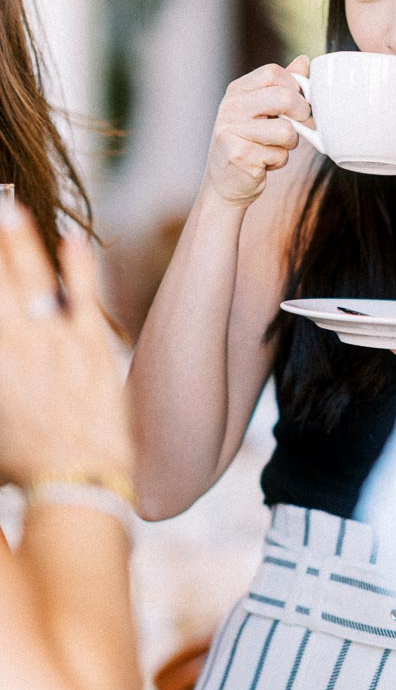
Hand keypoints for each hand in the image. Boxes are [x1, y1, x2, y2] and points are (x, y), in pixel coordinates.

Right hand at [0, 208, 132, 485]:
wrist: (77, 485)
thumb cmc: (24, 469)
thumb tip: (8, 361)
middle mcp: (14, 346)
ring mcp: (55, 345)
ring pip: (30, 281)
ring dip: (16, 240)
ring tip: (5, 204)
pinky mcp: (93, 350)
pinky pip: (84, 298)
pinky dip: (78, 266)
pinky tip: (71, 238)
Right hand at [202, 57, 312, 205]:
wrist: (225, 183)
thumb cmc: (247, 144)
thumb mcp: (260, 110)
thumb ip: (281, 86)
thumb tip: (304, 61)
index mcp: (238, 91)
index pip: (274, 73)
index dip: (295, 87)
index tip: (299, 102)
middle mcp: (232, 107)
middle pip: (284, 97)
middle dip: (302, 114)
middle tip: (299, 125)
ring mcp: (234, 131)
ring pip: (286, 130)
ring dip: (290, 144)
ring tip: (275, 147)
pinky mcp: (241, 156)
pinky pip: (279, 155)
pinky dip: (279, 162)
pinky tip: (263, 163)